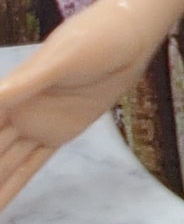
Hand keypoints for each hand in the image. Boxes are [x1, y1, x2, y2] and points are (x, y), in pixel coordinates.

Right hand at [0, 0, 155, 214]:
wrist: (130, 37)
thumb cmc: (93, 39)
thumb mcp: (59, 60)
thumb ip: (22, 86)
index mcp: (11, 94)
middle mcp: (17, 112)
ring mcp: (36, 125)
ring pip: (4, 163)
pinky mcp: (59, 134)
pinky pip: (31, 165)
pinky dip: (13, 186)